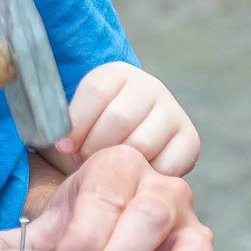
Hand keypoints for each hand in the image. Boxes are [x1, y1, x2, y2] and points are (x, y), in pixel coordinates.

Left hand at [56, 62, 198, 174]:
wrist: (127, 146)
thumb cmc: (92, 134)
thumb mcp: (75, 120)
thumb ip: (62, 123)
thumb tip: (61, 142)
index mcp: (117, 73)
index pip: (96, 91)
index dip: (75, 123)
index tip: (63, 146)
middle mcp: (150, 87)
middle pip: (120, 118)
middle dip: (96, 148)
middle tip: (85, 163)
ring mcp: (173, 112)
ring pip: (142, 143)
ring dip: (120, 165)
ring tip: (108, 170)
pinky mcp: (190, 140)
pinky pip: (167, 165)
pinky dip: (147, 176)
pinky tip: (134, 176)